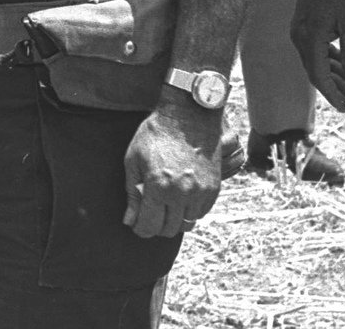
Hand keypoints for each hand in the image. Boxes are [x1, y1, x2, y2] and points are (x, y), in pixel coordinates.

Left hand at [123, 100, 222, 237]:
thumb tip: (130, 221)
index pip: (149, 226)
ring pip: (187, 224)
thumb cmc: (155, 135)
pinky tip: (180, 198)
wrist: (188, 116)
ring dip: (174, 220)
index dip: (140, 229)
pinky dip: (190, 211)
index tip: (137, 224)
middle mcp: (181, 194)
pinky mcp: (214, 188)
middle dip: (156, 226)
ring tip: (165, 206)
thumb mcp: (133, 160)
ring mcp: (200, 192)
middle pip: (169, 229)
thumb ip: (132, 193)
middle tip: (149, 215)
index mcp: (158, 187)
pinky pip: (201, 212)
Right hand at [291, 0, 344, 110]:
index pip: (319, 76)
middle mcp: (299, 36)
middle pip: (316, 71)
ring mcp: (300, 29)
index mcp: (309, 39)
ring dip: (334, 73)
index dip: (332, 95)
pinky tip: (342, 63)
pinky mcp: (305, 23)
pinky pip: (315, 48)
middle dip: (337, 86)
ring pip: (316, 60)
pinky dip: (329, 59)